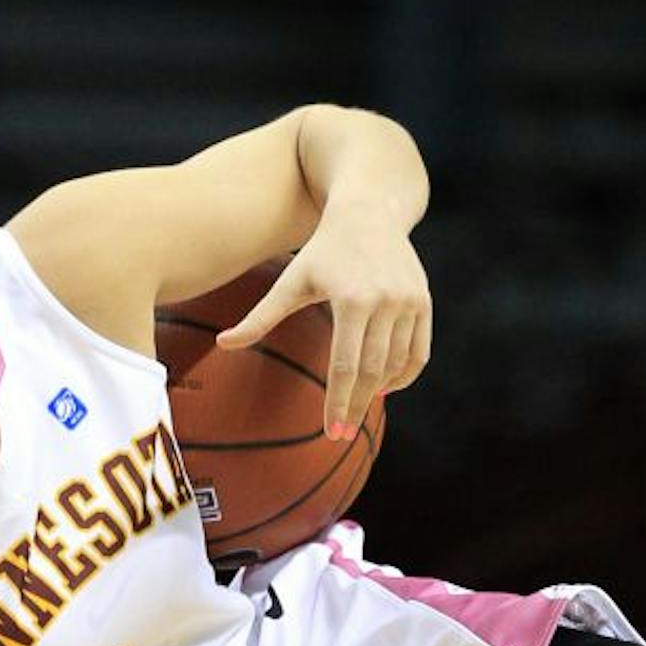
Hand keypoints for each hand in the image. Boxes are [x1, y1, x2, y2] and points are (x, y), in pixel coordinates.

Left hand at [217, 222, 430, 441]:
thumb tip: (222, 344)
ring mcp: (409, 302)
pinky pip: (418, 353)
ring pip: (396, 365)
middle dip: (356, 406)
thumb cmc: (323, 250)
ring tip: (358, 406)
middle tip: (343, 433)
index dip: (339, 402)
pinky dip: (403, 376)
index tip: (332, 432)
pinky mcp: (423, 303)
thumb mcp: (290, 281)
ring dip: (378, 391)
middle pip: (372, 371)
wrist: (369, 212)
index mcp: (352, 299)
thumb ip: (259, 317)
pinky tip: (385, 388)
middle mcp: (385, 302)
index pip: (346, 366)